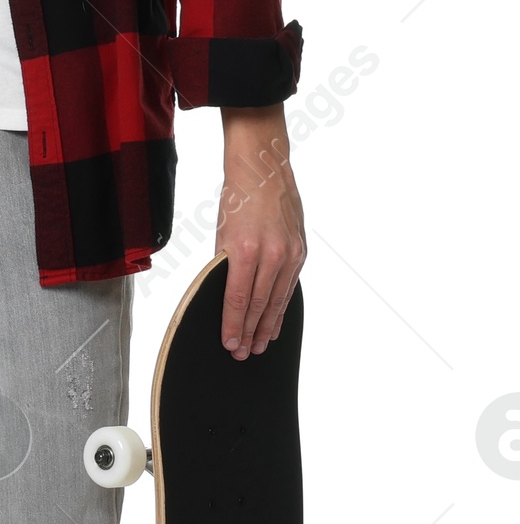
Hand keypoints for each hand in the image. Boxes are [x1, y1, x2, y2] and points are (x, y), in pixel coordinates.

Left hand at [216, 106, 305, 359]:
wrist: (264, 170)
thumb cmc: (237, 198)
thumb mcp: (222, 234)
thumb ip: (225, 266)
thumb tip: (225, 295)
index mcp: (245, 249)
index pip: (237, 299)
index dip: (233, 325)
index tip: (229, 344)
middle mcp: (271, 254)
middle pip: (258, 305)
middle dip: (249, 332)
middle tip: (243, 353)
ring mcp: (289, 253)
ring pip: (277, 300)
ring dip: (267, 325)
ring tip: (260, 345)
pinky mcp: (300, 251)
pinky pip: (289, 286)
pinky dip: (281, 306)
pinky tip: (275, 321)